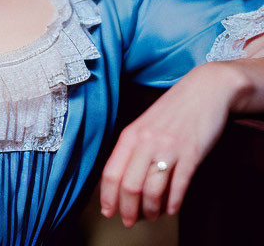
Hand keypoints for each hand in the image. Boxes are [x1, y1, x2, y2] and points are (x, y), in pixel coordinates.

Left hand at [100, 61, 245, 227]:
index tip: (107, 211)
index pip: (111, 172)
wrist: (204, 91)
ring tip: (152, 215)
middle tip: (129, 221)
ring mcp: (168, 148)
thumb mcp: (145, 124)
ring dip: (150, 210)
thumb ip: (134, 148)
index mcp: (131, 134)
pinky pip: (178, 186)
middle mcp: (146, 141)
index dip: (107, 196)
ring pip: (152, 190)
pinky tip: (171, 209)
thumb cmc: (173, 110)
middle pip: (129, 186)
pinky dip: (173, 204)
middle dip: (127, 210)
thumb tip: (123, 179)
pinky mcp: (191, 154)